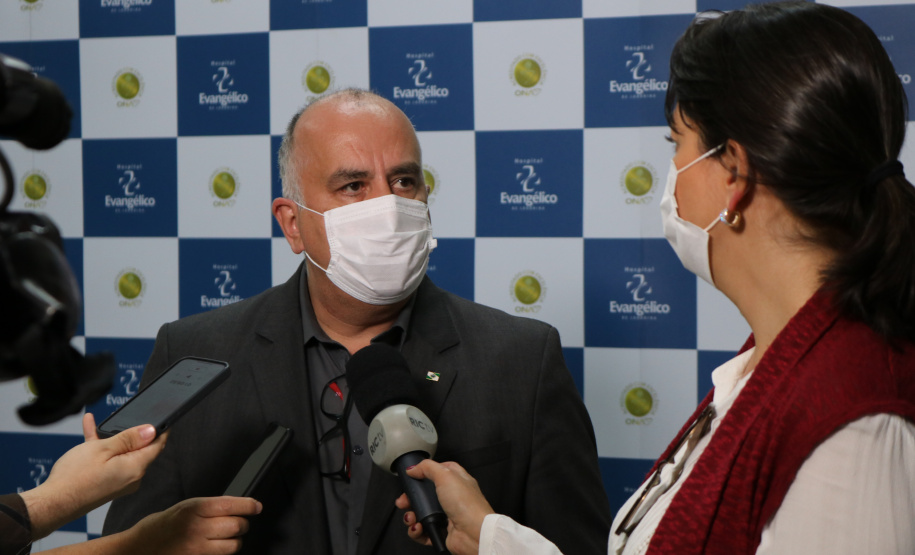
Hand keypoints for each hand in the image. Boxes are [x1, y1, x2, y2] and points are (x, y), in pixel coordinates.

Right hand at [20, 412, 166, 537]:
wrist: (53, 503)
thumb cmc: (75, 477)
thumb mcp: (103, 449)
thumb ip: (129, 438)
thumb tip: (151, 431)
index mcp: (136, 468)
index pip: (157, 445)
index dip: (161, 430)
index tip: (162, 417)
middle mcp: (132, 477)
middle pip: (140, 449)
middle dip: (133, 432)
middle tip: (127, 416)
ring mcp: (120, 481)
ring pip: (121, 452)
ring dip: (112, 437)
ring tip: (101, 420)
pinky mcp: (107, 483)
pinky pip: (109, 461)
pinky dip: (102, 447)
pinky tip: (90, 429)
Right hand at [122, 497, 261, 554]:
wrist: (139, 548)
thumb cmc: (162, 525)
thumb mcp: (185, 507)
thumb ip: (210, 507)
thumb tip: (237, 506)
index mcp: (195, 509)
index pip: (232, 505)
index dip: (249, 505)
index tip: (256, 506)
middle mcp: (198, 528)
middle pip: (237, 526)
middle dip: (242, 524)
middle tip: (238, 522)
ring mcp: (197, 549)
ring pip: (233, 545)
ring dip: (235, 541)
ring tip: (226, 537)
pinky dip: (223, 552)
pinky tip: (216, 547)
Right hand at [395, 460, 493, 554]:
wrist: (474, 533)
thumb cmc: (468, 505)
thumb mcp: (446, 475)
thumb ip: (428, 468)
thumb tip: (414, 468)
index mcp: (457, 481)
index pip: (439, 471)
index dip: (425, 472)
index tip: (413, 475)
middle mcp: (452, 498)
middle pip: (425, 494)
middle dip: (411, 498)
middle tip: (404, 501)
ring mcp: (446, 515)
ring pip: (421, 513)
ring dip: (411, 516)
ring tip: (411, 517)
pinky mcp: (442, 531)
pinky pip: (423, 531)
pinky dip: (417, 531)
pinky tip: (418, 527)